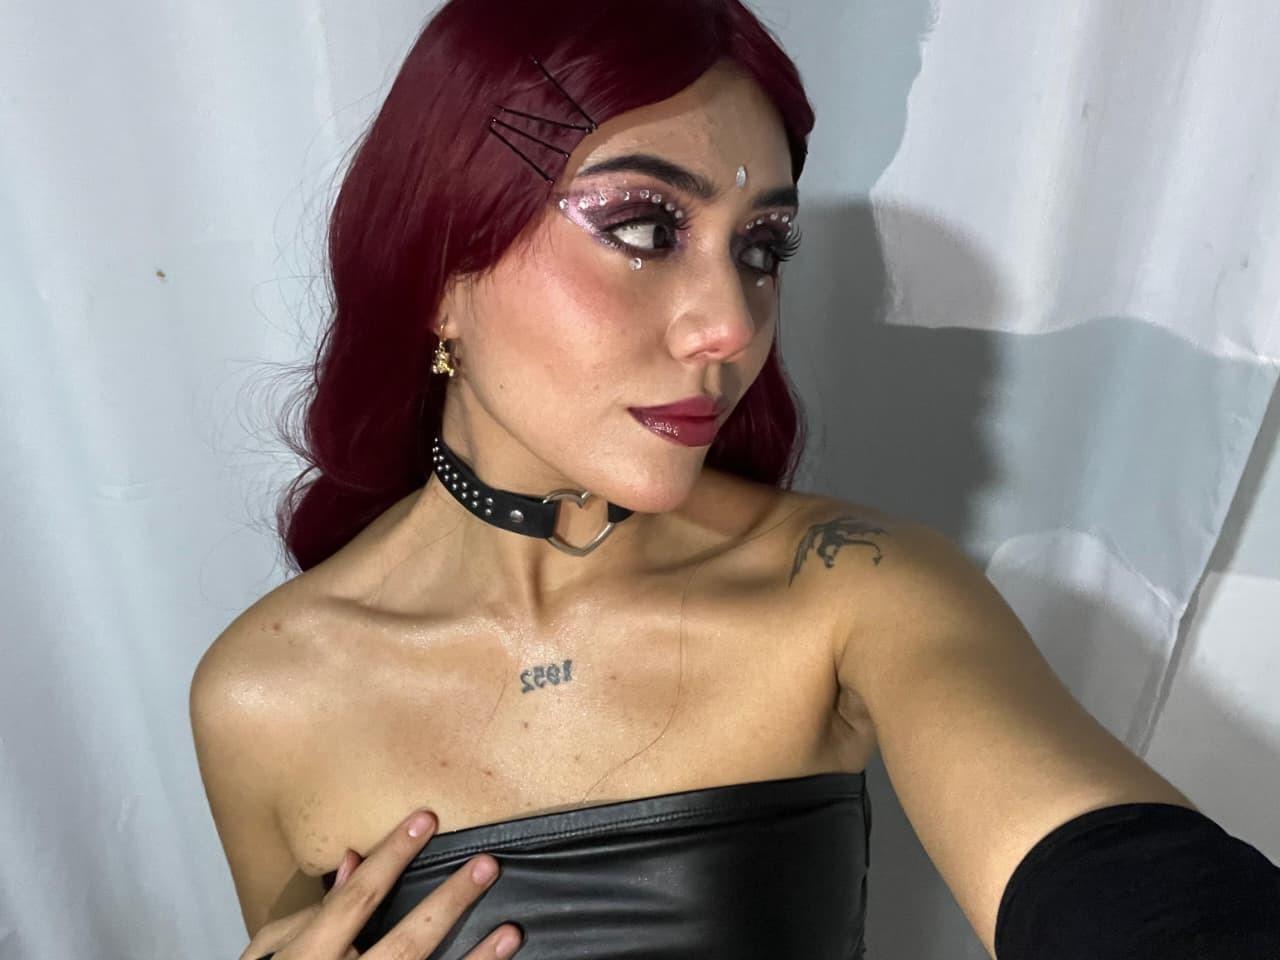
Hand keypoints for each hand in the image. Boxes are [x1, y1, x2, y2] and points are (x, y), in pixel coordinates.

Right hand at [240, 807, 521, 959]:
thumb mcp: (270, 953)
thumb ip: (309, 913)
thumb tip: (354, 862)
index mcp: (310, 959)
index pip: (357, 898)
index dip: (392, 856)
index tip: (426, 819)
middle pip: (408, 942)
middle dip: (450, 902)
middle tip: (487, 864)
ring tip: (512, 932)